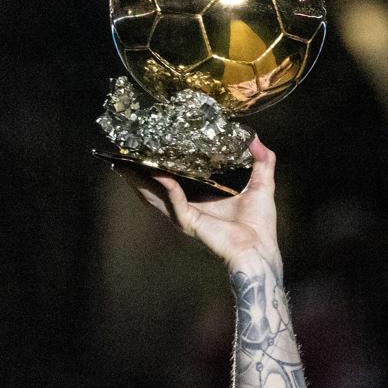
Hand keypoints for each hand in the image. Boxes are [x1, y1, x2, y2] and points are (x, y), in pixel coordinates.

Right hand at [124, 137, 279, 269]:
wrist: (259, 249)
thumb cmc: (259, 224)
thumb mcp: (262, 184)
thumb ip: (262, 161)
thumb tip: (256, 139)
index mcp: (202, 197)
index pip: (176, 178)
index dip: (163, 164)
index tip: (153, 146)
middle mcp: (189, 206)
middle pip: (156, 188)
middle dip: (139, 173)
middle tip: (125, 155)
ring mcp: (185, 215)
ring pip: (156, 196)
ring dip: (140, 181)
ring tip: (124, 165)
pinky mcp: (189, 222)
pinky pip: (174, 202)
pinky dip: (167, 187)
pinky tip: (160, 173)